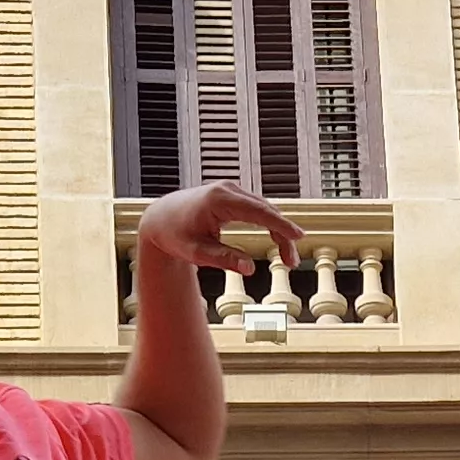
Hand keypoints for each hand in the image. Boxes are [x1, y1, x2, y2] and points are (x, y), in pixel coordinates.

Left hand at [135, 179, 310, 279]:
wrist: (160, 220)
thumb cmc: (175, 235)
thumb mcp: (197, 253)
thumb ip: (223, 260)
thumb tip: (249, 269)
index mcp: (218, 200)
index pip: (259, 212)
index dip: (281, 225)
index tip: (299, 236)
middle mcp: (227, 190)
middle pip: (267, 211)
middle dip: (283, 236)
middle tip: (292, 263)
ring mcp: (231, 190)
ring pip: (265, 209)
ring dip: (279, 231)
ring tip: (287, 258)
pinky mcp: (232, 195)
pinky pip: (258, 208)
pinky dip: (269, 224)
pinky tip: (278, 241)